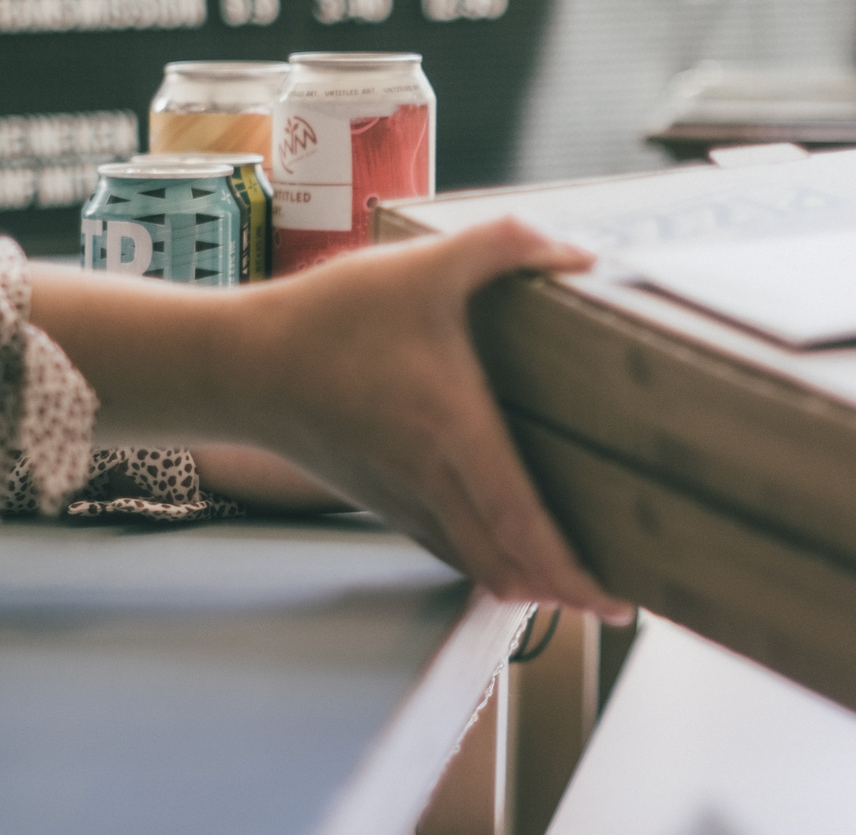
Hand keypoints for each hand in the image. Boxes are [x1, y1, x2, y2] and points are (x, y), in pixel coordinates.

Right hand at [239, 218, 632, 624]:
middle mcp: (432, 480)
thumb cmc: (328, 320)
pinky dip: (490, 562)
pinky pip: (450, 547)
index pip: (520, 519)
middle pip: (509, 563)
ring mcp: (405, 500)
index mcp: (452, 430)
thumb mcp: (421, 267)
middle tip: (617, 607)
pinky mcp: (386, 501)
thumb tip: (580, 254)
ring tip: (579, 586)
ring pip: (478, 563)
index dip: (569, 567)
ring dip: (529, 582)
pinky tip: (513, 556)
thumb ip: (505, 247)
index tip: (612, 602)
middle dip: (566, 592)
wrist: (238, 368)